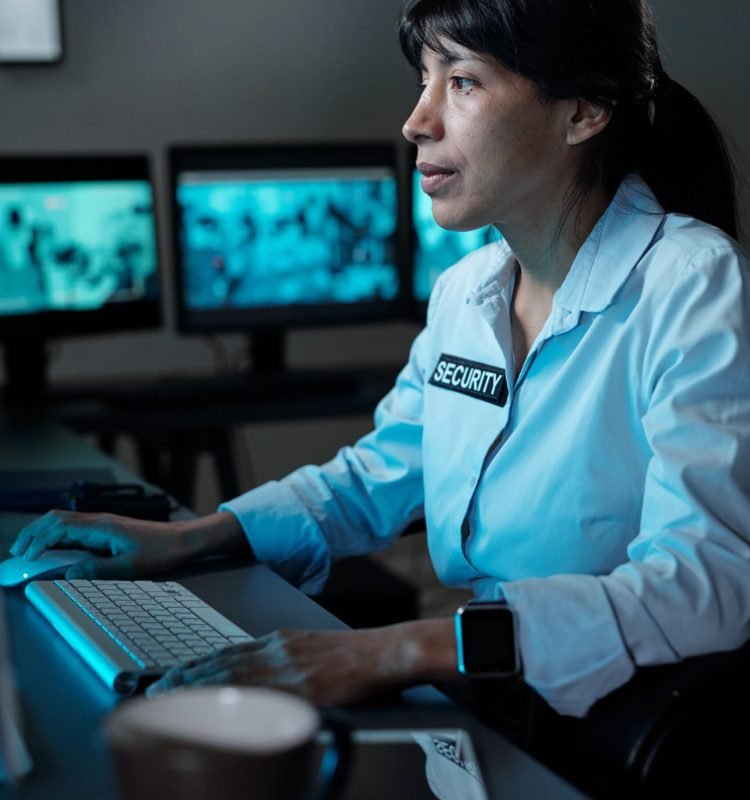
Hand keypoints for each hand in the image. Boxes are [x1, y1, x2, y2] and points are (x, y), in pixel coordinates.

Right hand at [9, 510, 194, 579]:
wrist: (181, 540)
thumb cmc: (159, 552)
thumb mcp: (129, 567)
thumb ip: (98, 570)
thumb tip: (69, 573)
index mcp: (102, 526)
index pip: (60, 527)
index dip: (39, 540)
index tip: (25, 557)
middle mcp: (99, 521)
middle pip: (56, 519)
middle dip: (33, 533)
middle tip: (16, 552)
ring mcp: (103, 524)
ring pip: (64, 522)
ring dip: (43, 533)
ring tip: (27, 550)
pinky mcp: (107, 530)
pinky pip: (75, 529)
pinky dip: (57, 537)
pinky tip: (52, 549)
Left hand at [147, 620, 458, 704]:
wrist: (385, 651)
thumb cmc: (355, 654)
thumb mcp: (313, 648)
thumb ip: (287, 659)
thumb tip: (265, 678)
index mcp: (280, 640)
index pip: (229, 651)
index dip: (198, 663)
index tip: (174, 672)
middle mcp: (278, 649)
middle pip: (224, 662)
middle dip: (188, 675)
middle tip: (158, 687)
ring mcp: (288, 667)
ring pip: (233, 675)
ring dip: (198, 685)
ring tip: (171, 694)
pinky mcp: (302, 686)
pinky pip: (260, 693)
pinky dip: (232, 699)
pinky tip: (214, 706)